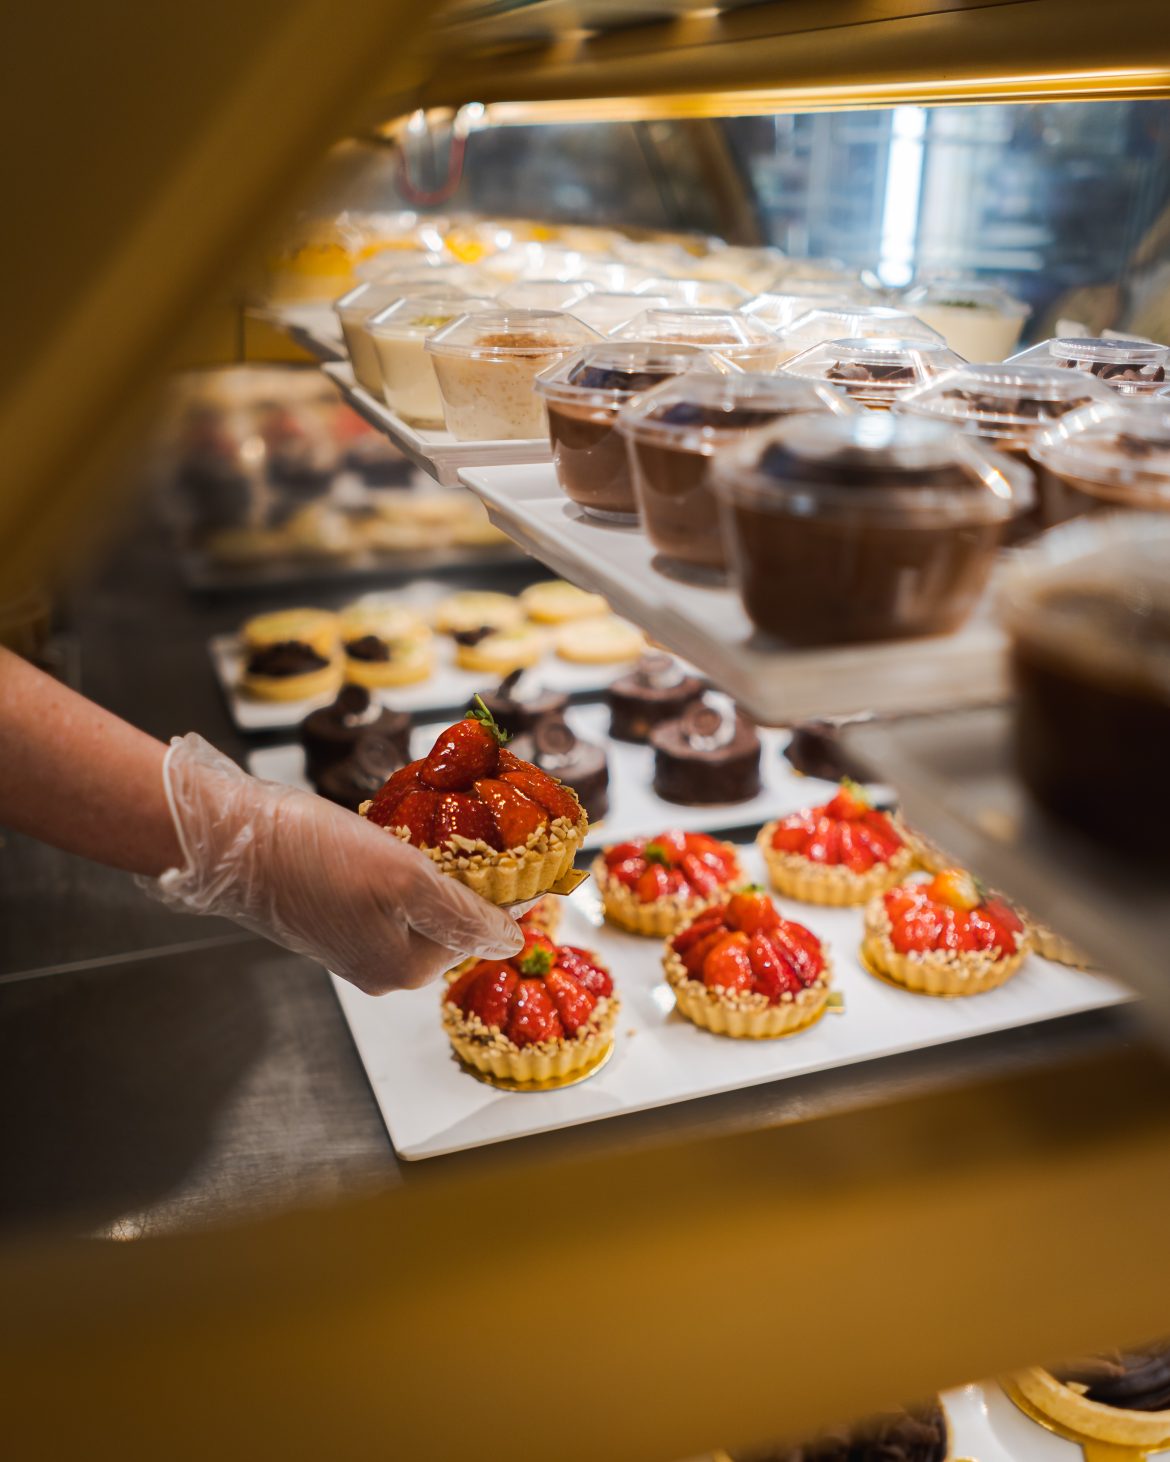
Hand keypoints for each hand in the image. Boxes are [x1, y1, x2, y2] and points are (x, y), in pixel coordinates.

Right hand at [137, 733, 523, 993]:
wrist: (229, 840)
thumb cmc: (315, 857)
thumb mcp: (406, 880)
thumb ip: (464, 915)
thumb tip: (512, 940)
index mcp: (406, 968)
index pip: (482, 930)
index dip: (501, 884)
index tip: (510, 840)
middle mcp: (383, 968)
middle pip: (451, 919)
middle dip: (464, 875)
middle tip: (465, 824)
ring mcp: (355, 945)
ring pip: (419, 903)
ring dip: (431, 866)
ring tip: (427, 825)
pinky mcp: (332, 918)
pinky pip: (386, 895)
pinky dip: (397, 865)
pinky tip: (388, 835)